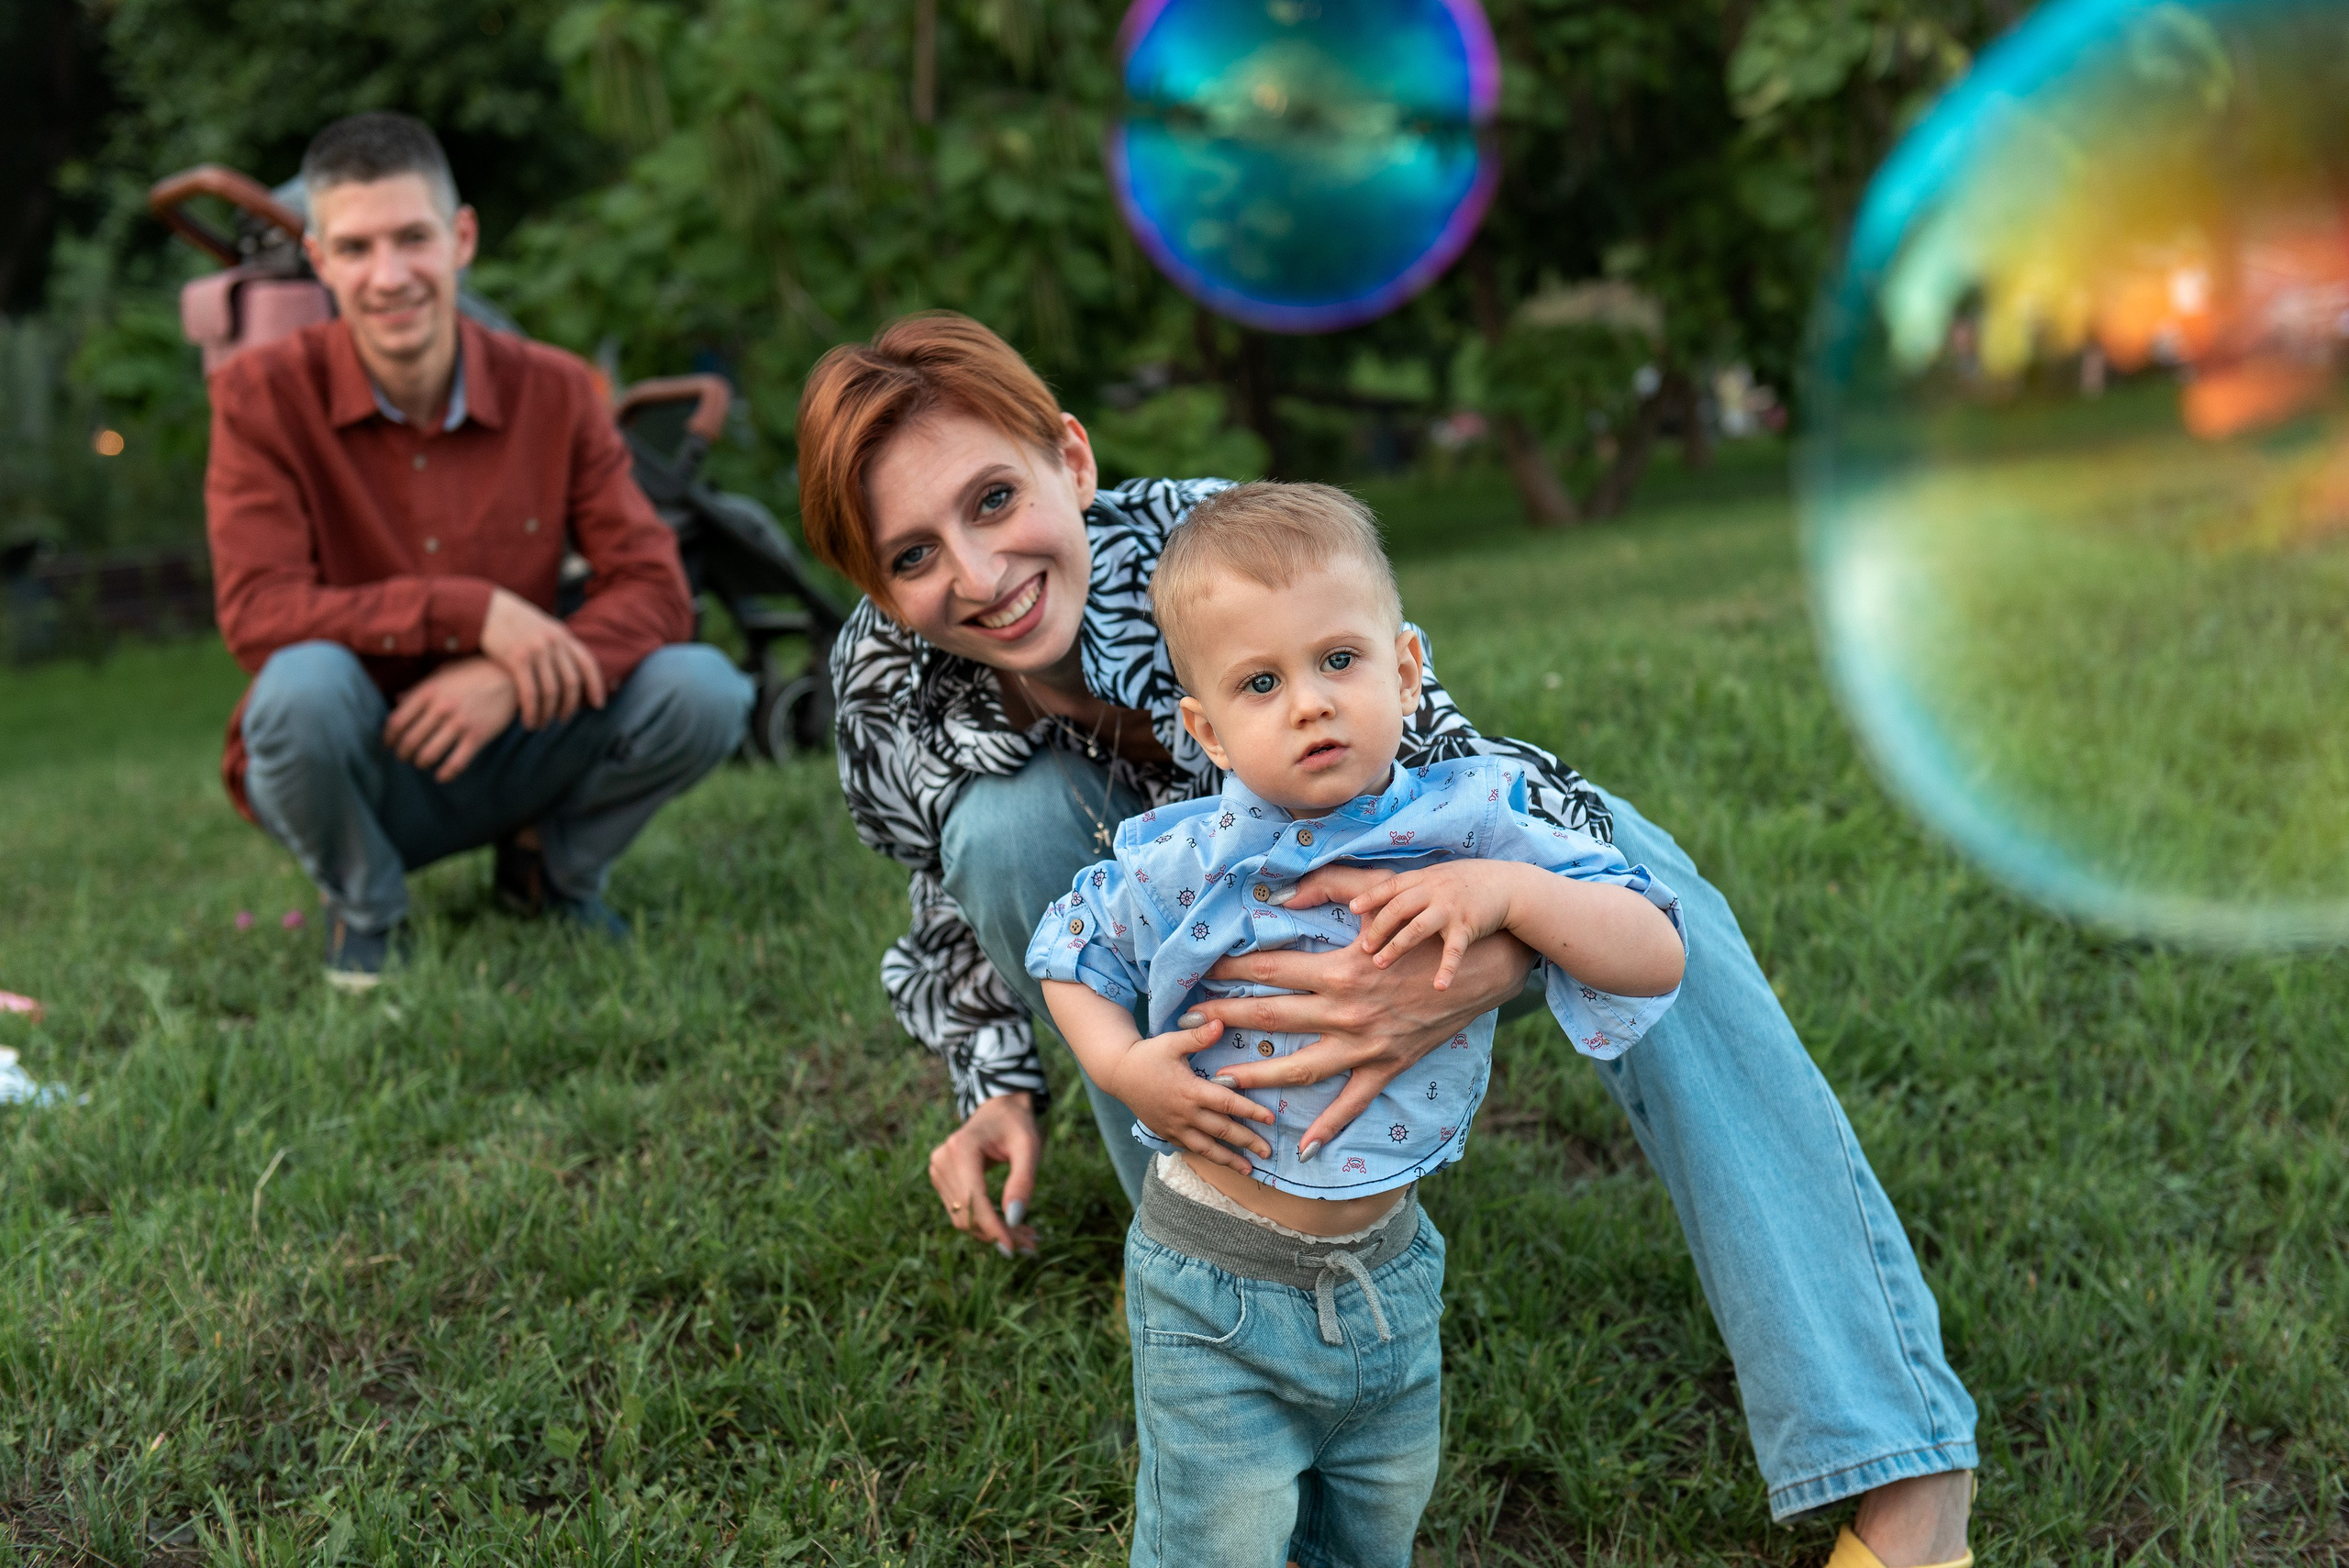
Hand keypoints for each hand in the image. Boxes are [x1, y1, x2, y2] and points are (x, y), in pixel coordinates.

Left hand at [383, 657, 517, 780]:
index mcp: (428, 691)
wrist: (508, 676)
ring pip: (428, 754)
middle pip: (410, 741)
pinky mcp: (477, 736)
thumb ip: (419, 688)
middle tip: (403, 758)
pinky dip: (445, 774)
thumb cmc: (473, 674)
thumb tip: (397, 699)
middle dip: (402, 754)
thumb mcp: (443, 674)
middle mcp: (441, 707)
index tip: (389, 744)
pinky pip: (456, 763)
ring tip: (421, 763)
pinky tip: (441, 776)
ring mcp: (460, 723)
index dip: (388, 738)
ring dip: (420, 763)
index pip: (397, 721)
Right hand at [478, 587, 607, 727]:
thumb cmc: (513, 621)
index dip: (596, 686)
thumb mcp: (542, 626)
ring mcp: (537, 651)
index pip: (588, 664)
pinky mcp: (517, 659)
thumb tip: (571, 664)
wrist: (486, 608)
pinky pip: (530, 693)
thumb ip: (557, 643)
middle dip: (569, 706)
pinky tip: (528, 721)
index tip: (599, 705)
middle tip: (563, 719)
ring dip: (548, 713)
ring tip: (542, 724)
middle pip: (571, 683)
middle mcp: (554, 643)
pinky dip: (532, 711)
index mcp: (562, 635)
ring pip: (551, 692)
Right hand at [927, 1091, 1040, 1256]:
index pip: (973, 1200)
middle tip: (1031, 1244)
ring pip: (963, 1219)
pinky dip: (985, 1224)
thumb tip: (1013, 1220)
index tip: (1015, 1248)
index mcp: (961, 1148)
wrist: (999, 1107)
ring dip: (993, 1232)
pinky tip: (1009, 1226)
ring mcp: (937, 1171)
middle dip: (998, 1233)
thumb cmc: (1017, 1124)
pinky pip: (961, 1212)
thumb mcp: (1029, 1147)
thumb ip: (1022, 1181)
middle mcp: (942, 1160)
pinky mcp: (941, 1180)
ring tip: (1026, 1236)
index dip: (993, 1228)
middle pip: (967, 1214)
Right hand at [1098, 1016, 1275, 1177]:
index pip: (1227, 1104)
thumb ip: (1197, 1036)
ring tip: (1249, 1170)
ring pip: (1206, 1148)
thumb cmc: (1147, 1055)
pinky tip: (1220, 1162)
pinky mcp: (1166, 1133)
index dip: (1250, 1111)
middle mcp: (1185, 1114)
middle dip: (1247, 1142)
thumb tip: (1219, 1022)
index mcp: (1190, 1091)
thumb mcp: (1172, 1042)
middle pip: (1222, 1131)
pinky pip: (1189, 1148)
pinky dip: (1207, 1156)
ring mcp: (1175, 1127)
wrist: (1117, 1074)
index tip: (1270, 1119)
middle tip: (1268, 1152)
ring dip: (1229, 1160)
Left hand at [1195, 864, 1533, 1154]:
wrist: (1482, 964)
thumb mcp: (1382, 898)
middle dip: (1224, 1018)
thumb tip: (1284, 893)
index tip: (1199, 972)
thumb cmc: (1429, 927)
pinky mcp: (1387, 1065)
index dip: (1229, 970)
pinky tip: (1302, 1145)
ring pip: (1300, 1068)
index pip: (1269, 970)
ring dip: (1257, 1076)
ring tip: (1221, 1081)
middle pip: (1271, 1017)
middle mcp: (1346, 1011)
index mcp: (1341, 969)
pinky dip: (1328, 1126)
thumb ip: (1331, 887)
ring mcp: (1366, 1045)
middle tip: (1186, 1024)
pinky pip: (1352, 1103)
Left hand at [1350, 859, 1523, 989]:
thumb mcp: (1438, 876)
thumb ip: (1412, 886)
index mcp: (1423, 879)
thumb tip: (1378, 898)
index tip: (1353, 909)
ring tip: (1379, 964)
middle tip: (1363, 948)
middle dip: (1378, 929)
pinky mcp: (1467, 926)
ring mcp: (1450, 909)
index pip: (1391, 886)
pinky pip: (1454, 951)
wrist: (1508, 885)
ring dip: (1396, 947)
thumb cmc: (1467, 882)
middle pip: (1398, 908)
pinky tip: (1438, 987)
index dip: (1370, 897)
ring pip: (1417, 928)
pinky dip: (1446, 969)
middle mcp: (1434, 891)